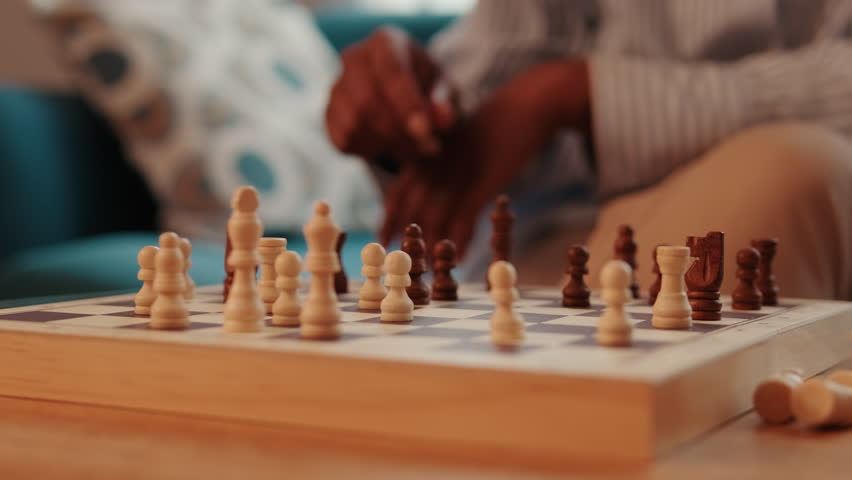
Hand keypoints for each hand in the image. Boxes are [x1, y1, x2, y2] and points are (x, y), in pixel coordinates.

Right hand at [325, 27, 455, 166]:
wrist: (408, 97)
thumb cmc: (428, 89)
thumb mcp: (447, 92)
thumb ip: (446, 103)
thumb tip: (442, 119)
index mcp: (385, 42)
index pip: (391, 71)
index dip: (408, 104)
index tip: (426, 131)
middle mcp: (354, 58)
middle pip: (367, 101)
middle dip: (400, 131)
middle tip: (430, 147)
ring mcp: (336, 87)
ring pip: (354, 124)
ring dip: (389, 143)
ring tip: (415, 147)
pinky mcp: (329, 116)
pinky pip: (345, 140)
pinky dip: (372, 150)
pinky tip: (392, 145)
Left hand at [378, 60, 590, 255]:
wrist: (525, 106)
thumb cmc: (494, 125)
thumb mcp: (459, 142)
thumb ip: (443, 163)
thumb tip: (436, 191)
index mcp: (427, 153)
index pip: (399, 191)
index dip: (389, 218)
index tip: (383, 237)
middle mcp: (435, 164)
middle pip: (412, 209)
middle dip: (407, 238)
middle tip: (404, 262)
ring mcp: (456, 173)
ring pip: (435, 218)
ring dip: (433, 246)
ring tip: (433, 267)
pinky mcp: (481, 182)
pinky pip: (464, 219)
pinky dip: (461, 241)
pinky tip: (461, 258)